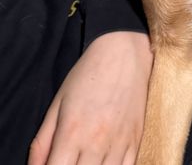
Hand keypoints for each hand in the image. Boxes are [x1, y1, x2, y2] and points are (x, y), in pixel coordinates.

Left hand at [28, 31, 152, 164]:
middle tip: (70, 160)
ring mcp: (119, 142)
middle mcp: (96, 141)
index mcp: (71, 132)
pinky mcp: (136, 139)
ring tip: (86, 161)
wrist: (124, 51)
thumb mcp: (57, 103)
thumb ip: (42, 142)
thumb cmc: (88, 74)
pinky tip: (105, 163)